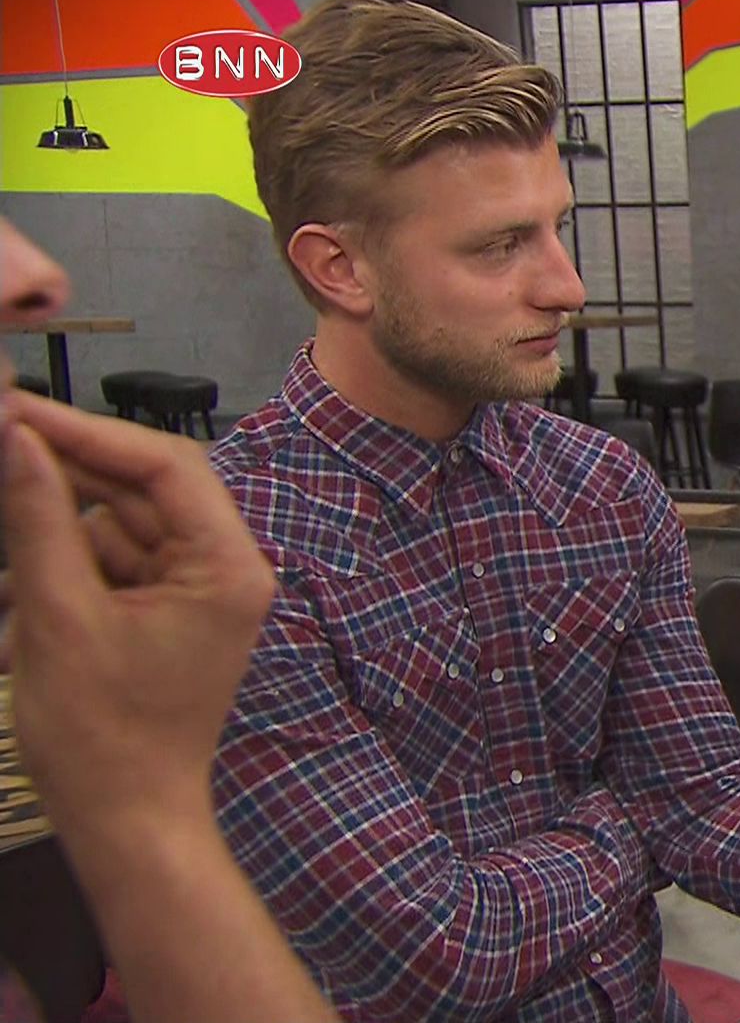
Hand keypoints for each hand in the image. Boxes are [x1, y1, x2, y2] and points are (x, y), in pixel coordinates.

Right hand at [0, 392, 275, 834]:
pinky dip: (62, 570)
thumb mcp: (58, 616)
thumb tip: (12, 438)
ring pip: (117, 523)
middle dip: (66, 476)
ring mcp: (197, 590)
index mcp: (228, 567)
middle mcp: (226, 569)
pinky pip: (110, 562)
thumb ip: (37, 519)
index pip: (165, 466)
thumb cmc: (103, 737)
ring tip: (24, 596)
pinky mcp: (165, 611)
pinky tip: (27, 612)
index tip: (16, 409)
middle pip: (142, 488)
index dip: (87, 431)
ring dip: (55, 534)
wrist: (123, 821)